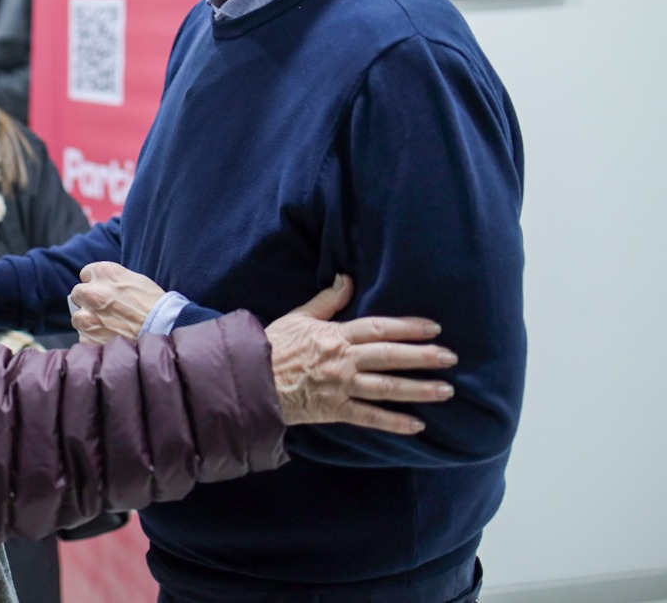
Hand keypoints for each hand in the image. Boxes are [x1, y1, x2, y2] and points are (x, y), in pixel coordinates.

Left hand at [69, 261, 165, 343]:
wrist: (164, 329)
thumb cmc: (154, 304)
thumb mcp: (134, 279)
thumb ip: (111, 280)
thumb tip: (99, 285)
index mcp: (103, 273)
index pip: (85, 274)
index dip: (94, 283)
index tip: (103, 290)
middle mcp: (91, 292)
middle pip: (78, 293)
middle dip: (88, 300)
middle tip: (104, 309)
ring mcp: (87, 316)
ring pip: (77, 317)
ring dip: (89, 321)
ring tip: (109, 326)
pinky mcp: (88, 338)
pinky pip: (84, 336)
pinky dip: (94, 338)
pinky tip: (110, 338)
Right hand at [266, 275, 456, 434]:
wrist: (252, 379)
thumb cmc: (273, 345)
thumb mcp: (298, 316)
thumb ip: (326, 300)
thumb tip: (346, 279)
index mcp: (335, 335)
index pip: (379, 328)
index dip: (408, 327)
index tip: (434, 328)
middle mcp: (343, 360)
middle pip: (390, 356)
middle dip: (423, 357)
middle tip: (451, 359)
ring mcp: (341, 386)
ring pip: (386, 388)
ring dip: (418, 389)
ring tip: (446, 391)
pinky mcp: (335, 410)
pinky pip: (369, 417)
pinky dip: (393, 422)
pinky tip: (416, 425)